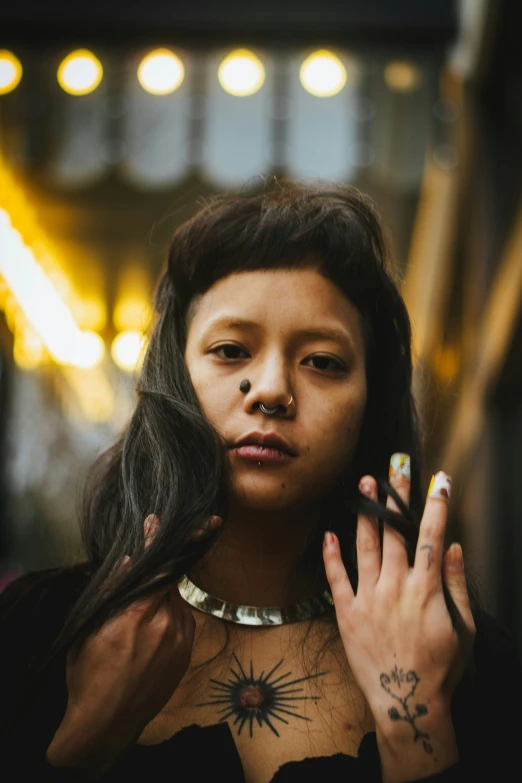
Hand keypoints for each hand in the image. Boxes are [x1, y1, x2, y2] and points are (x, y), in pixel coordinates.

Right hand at [46, 513, 221, 772]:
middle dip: (156, 574)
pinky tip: (147, 639)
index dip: (158, 539)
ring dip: (160, 600)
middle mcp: (167, 622)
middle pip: (168, 580)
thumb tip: (130, 557)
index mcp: (138, 613)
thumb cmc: (89, 674)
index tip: (159, 519)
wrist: (107, 724)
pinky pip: (181, 620)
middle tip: (140, 591)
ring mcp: (182, 638)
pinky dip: (167, 618)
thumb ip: (112, 590)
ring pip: (174, 600)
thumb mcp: (89, 628)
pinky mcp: (188, 651)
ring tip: (135, 629)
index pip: (157, 565)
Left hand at [322, 456, 475, 735]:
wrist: (408, 704)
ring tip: (364, 485)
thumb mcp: (463, 628)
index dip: (435, 505)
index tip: (438, 480)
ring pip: (366, 546)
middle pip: (396, 532)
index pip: (430, 536)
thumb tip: (452, 547)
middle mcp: (395, 587)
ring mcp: (368, 599)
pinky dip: (332, 555)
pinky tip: (329, 534)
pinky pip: (336, 579)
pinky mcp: (347, 614)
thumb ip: (456, 585)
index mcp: (426, 589)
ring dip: (366, 514)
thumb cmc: (441, 668)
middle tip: (394, 467)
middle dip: (396, 497)